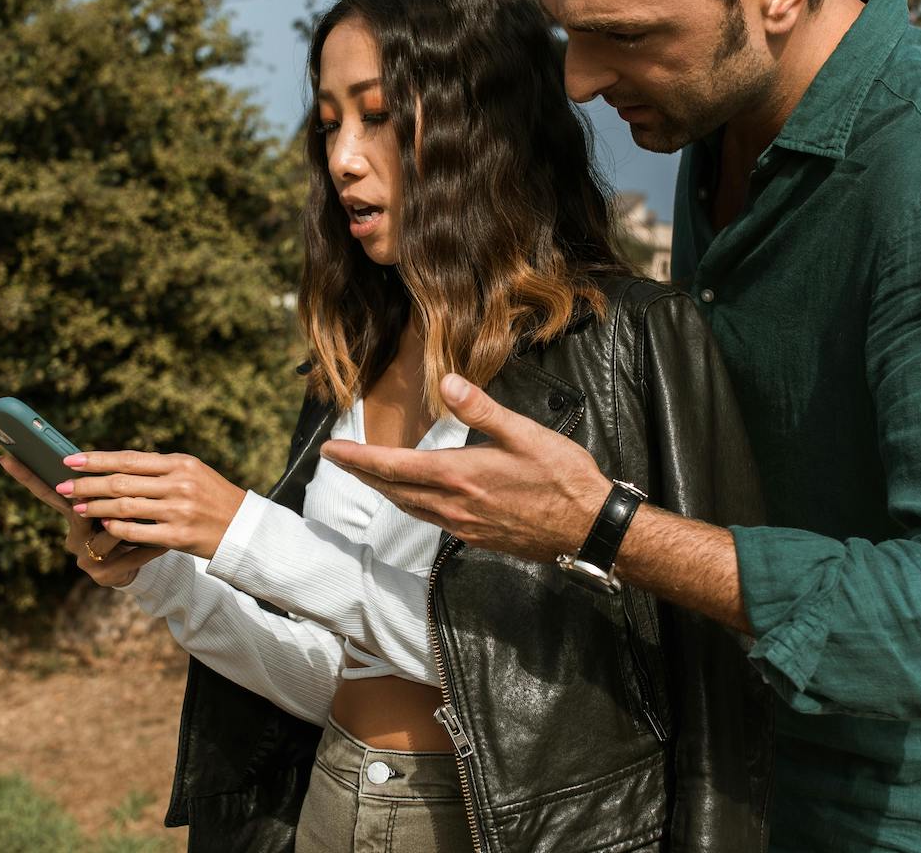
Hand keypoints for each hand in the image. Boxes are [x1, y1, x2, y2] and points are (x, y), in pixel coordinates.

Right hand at [0, 454, 164, 586]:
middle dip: (102, 499)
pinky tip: (165, 543)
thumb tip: (127, 455)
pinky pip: (130, 555)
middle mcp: (73, 538)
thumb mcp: (119, 504)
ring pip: (110, 532)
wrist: (142, 567)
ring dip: (134, 524)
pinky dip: (150, 547)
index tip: (5, 457)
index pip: (47, 492)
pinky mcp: (104, 576)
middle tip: (121, 488)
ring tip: (156, 516)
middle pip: (81, 512)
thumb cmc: (129, 526)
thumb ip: (116, 484)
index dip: (26, 476)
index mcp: (72, 514)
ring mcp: (86, 558)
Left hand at [58, 450, 246, 559]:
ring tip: (77, 506)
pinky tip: (104, 525)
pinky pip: (137, 532)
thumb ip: (159, 469)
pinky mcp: (177, 536)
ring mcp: (178, 510)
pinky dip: (117, 528)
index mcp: (180, 463)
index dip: (96, 460)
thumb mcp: (192, 473)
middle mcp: (178, 484)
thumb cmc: (213, 497)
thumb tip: (117, 466)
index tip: (71, 460)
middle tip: (63, 486)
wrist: (243, 528)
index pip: (129, 459)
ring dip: (96, 507)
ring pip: (124, 507)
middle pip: (121, 483)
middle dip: (87, 485)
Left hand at [321, 373, 608, 561]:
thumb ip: (482, 409)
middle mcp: (453, 505)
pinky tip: (416, 497)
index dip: (358, 457)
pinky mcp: (477, 538)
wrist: (589, 529)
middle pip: (393, 489)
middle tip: (339, 458)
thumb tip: (446, 381)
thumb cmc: (563, 479)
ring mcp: (463, 526)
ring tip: (370, 474)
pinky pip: (431, 520)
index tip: (331, 449)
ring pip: (410, 507)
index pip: (393, 466)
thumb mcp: (525, 434)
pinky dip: (412, 504)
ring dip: (385, 489)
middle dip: (363, 473)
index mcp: (459, 476)